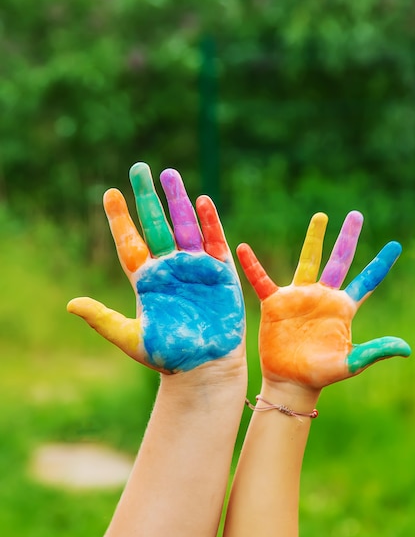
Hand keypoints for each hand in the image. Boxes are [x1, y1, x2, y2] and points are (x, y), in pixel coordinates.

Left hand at [68, 162, 244, 372]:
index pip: (130, 242)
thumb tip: (71, 304)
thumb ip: (104, 319)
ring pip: (185, 226)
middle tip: (140, 169)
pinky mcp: (220, 272)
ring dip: (177, 201)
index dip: (120, 218)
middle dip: (148, 198)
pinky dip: (209, 222)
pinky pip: (214, 241)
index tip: (110, 193)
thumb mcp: (131, 338)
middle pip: (156, 225)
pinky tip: (202, 201)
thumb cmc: (168, 357)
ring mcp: (195, 267)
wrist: (204, 367)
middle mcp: (169, 268)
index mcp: (146, 280)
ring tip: (169, 174)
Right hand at [237, 211, 409, 389]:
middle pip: (339, 260)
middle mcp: (323, 297)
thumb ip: (374, 351)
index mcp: (343, 308)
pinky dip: (253, 266)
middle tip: (356, 215)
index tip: (396, 245)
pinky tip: (244, 249)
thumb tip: (405, 348)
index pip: (367, 281)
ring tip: (321, 216)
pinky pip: (262, 280)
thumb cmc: (322, 374)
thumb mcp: (351, 363)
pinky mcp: (275, 304)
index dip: (380, 263)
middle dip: (348, 238)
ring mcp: (299, 297)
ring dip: (314, 238)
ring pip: (308, 260)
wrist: (291, 382)